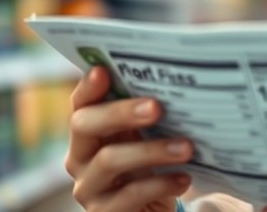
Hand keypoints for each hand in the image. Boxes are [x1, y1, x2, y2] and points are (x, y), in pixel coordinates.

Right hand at [66, 66, 194, 210]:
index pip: (80, 103)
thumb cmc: (150, 167)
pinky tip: (184, 179)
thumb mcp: (147, 138)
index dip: (88, 87)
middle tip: (157, 107)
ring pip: (109, 160)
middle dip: (121, 113)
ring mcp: (88, 187)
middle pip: (85, 125)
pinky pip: (129, 195)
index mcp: (89, 131)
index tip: (104, 71)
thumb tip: (176, 86)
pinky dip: (159, 184)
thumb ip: (148, 116)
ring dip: (151, 151)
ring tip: (186, 147)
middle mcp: (80, 156)